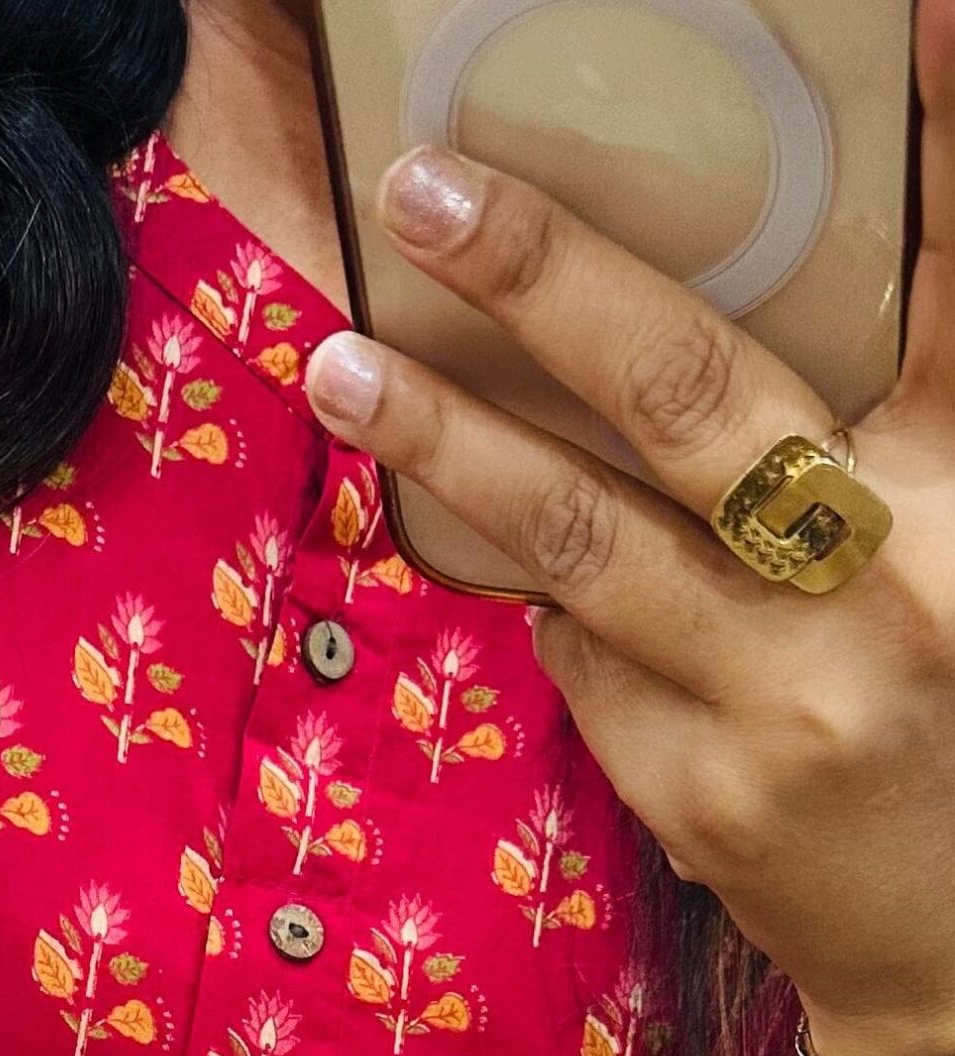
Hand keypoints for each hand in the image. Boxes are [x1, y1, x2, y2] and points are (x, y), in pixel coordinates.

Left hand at [302, 0, 954, 1055]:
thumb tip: (674, 345)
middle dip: (552, 278)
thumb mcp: (954, 554)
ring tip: (342, 364)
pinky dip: (546, 599)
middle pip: (696, 397)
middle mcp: (893, 588)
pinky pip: (580, 659)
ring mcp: (782, 704)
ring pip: (583, 539)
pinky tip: (526, 571)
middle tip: (433, 189)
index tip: (933, 12)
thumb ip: (888, 445)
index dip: (953, 150)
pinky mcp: (698, 796)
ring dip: (447, 439)